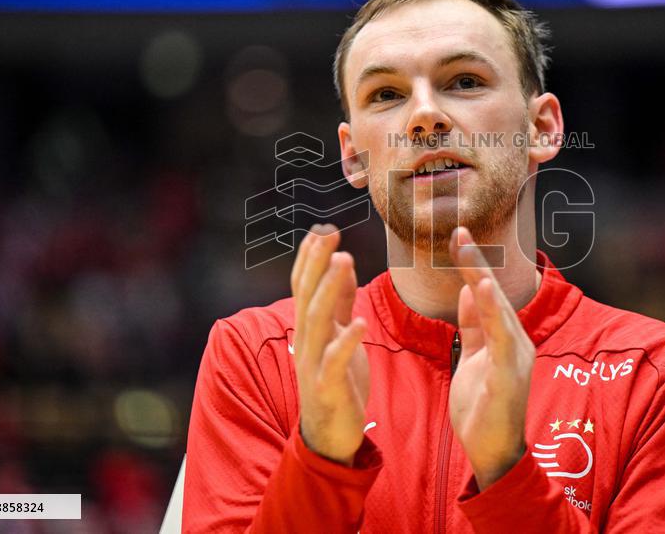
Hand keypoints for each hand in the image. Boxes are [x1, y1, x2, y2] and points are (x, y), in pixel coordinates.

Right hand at [291, 223, 369, 465]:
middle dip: (317, 264)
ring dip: (329, 290)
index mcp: (310, 329)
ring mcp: (313, 363)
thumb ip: (339, 303)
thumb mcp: (339, 336)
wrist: (330, 434)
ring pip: (317, 321)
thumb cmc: (337, 381)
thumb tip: (341, 265)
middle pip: (307, 296)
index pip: (304, 287)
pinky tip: (360, 322)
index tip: (322, 230)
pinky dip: (346, 340)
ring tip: (344, 262)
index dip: (311, 259)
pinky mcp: (327, 386)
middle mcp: (305, 341)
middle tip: (330, 234)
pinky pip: (334, 360)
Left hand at [447, 227, 535, 489]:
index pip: (486, 293)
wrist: (493, 453)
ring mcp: (515, 359)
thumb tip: (470, 292)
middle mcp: (516, 342)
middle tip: (459, 230)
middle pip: (494, 294)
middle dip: (477, 261)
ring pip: (499, 312)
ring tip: (469, 251)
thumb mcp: (473, 358)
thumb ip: (474, 327)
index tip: (457, 235)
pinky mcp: (509, 377)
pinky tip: (485, 292)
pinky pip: (501, 340)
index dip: (473, 264)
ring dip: (484, 280)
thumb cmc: (483, 407)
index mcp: (505, 338)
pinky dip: (494, 314)